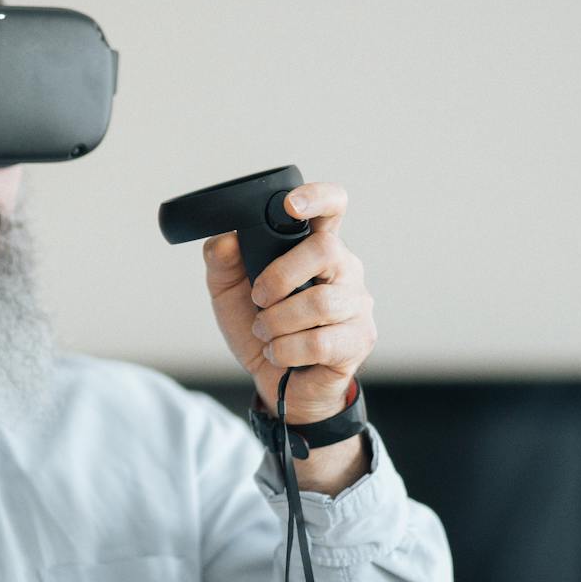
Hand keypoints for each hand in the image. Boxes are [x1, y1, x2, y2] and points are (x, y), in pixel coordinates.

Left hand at [202, 180, 375, 425]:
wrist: (277, 384)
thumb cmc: (261, 330)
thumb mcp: (229, 294)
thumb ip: (221, 263)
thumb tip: (224, 240)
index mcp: (316, 248)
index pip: (333, 206)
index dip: (317, 197)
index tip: (290, 206)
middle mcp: (345, 270)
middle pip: (325, 250)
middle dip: (280, 276)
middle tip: (258, 298)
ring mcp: (357, 305)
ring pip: (321, 302)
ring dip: (279, 321)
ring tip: (265, 332)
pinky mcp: (359, 340)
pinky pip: (321, 341)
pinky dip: (287, 349)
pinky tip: (278, 353)